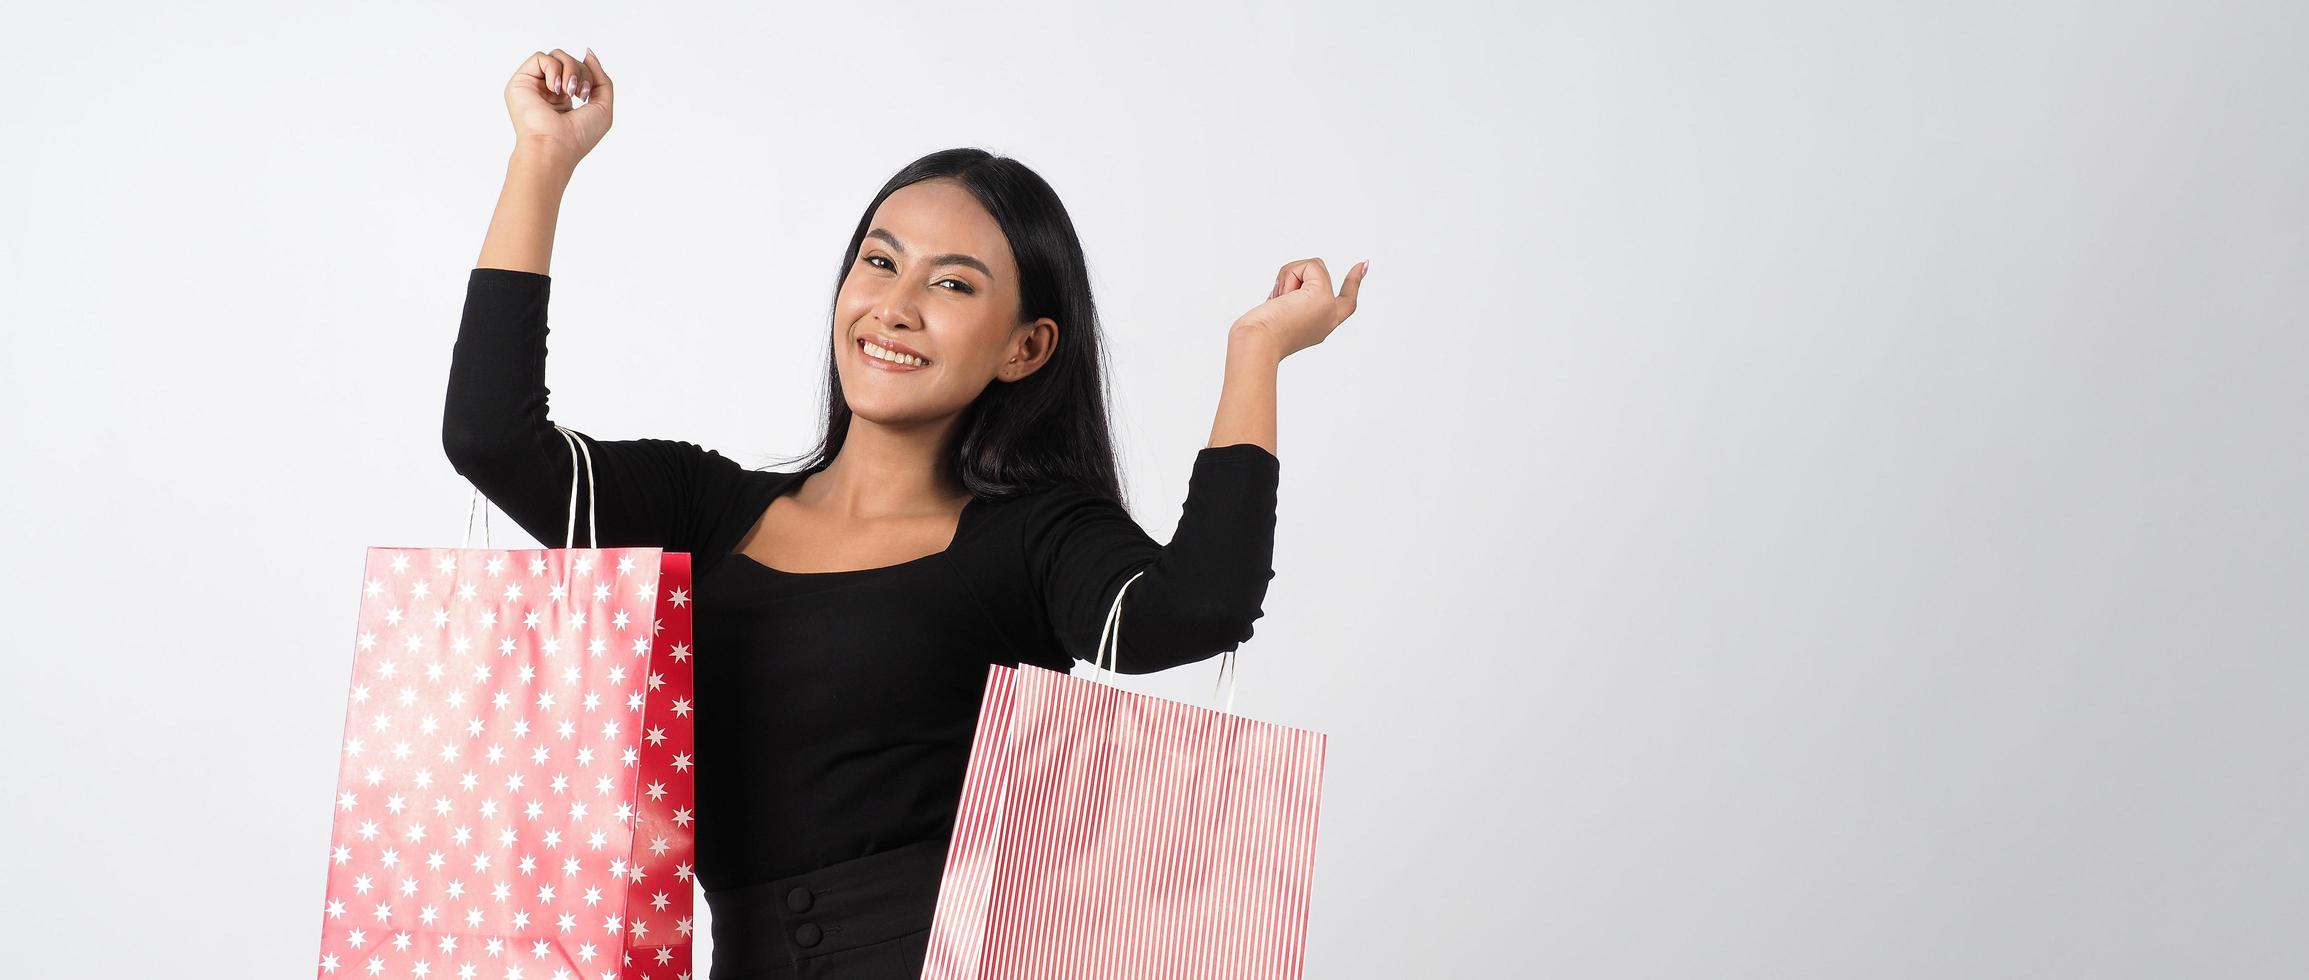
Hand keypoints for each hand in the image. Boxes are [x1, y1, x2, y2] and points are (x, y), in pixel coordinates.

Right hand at [504, 48, 613, 161]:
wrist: (555, 147)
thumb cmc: (578, 136)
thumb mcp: (602, 105)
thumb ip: (601, 78)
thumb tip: (587, 52)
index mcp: (563, 98)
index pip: (580, 71)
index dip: (589, 76)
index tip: (585, 95)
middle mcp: (546, 91)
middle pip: (569, 61)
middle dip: (581, 72)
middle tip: (579, 93)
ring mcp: (533, 86)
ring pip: (556, 56)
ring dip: (570, 69)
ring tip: (568, 91)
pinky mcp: (521, 82)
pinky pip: (541, 57)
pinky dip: (553, 69)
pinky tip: (554, 88)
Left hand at [1232, 257, 1368, 359]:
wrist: (1257, 343)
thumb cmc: (1257, 335)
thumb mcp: (1276, 315)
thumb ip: (1288, 302)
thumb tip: (1283, 293)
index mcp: (1320, 326)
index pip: (1345, 302)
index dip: (1354, 282)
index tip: (1363, 264)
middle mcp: (1329, 318)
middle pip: (1319, 275)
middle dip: (1293, 275)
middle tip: (1277, 299)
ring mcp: (1329, 307)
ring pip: (1313, 266)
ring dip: (1289, 276)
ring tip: (1278, 301)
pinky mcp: (1323, 296)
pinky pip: (1309, 265)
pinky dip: (1290, 274)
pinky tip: (1282, 296)